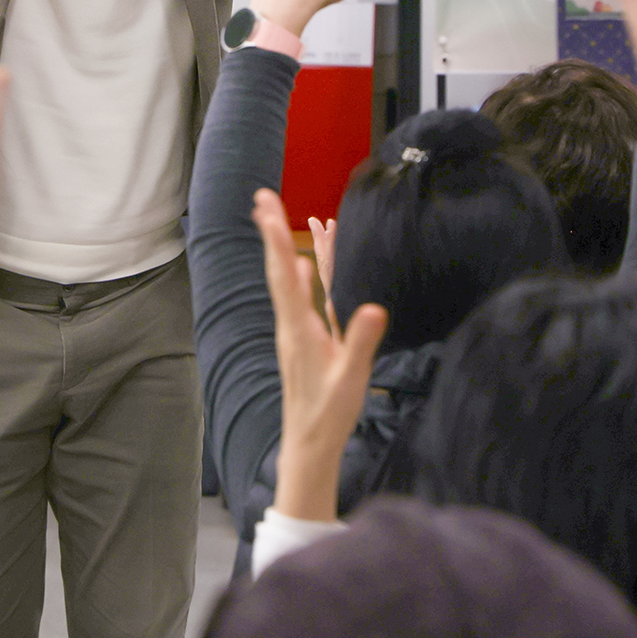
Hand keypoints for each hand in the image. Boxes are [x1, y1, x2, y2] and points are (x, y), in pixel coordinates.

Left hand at [256, 189, 386, 523]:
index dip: (278, 243)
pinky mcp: (299, 338)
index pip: (286, 278)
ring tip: (273, 218)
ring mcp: (292, 330)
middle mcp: (290, 324)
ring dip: (279, 248)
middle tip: (262, 196)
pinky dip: (294, 273)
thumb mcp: (351, 377)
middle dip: (270, 232)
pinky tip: (298, 266)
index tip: (269, 212)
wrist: (309, 441)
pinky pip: (295, 296)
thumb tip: (374, 307)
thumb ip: (361, 342)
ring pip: (284, 281)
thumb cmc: (330, 411)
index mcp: (299, 329)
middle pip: (277, 270)